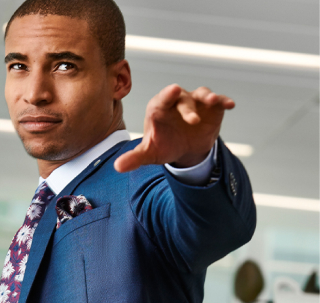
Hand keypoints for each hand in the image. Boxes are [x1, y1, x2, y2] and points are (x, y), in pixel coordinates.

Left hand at [114, 84, 234, 172]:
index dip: (167, 95)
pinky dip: (223, 101)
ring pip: (201, 94)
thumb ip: (134, 158)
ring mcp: (195, 102)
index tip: (172, 91)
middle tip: (192, 121)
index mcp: (159, 108)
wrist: (185, 149)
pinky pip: (218, 101)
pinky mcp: (211, 107)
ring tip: (213, 103)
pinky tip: (230, 105)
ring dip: (207, 98)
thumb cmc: (164, 145)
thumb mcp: (149, 154)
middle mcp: (177, 101)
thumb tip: (117, 167)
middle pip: (182, 98)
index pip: (162, 99)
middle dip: (187, 107)